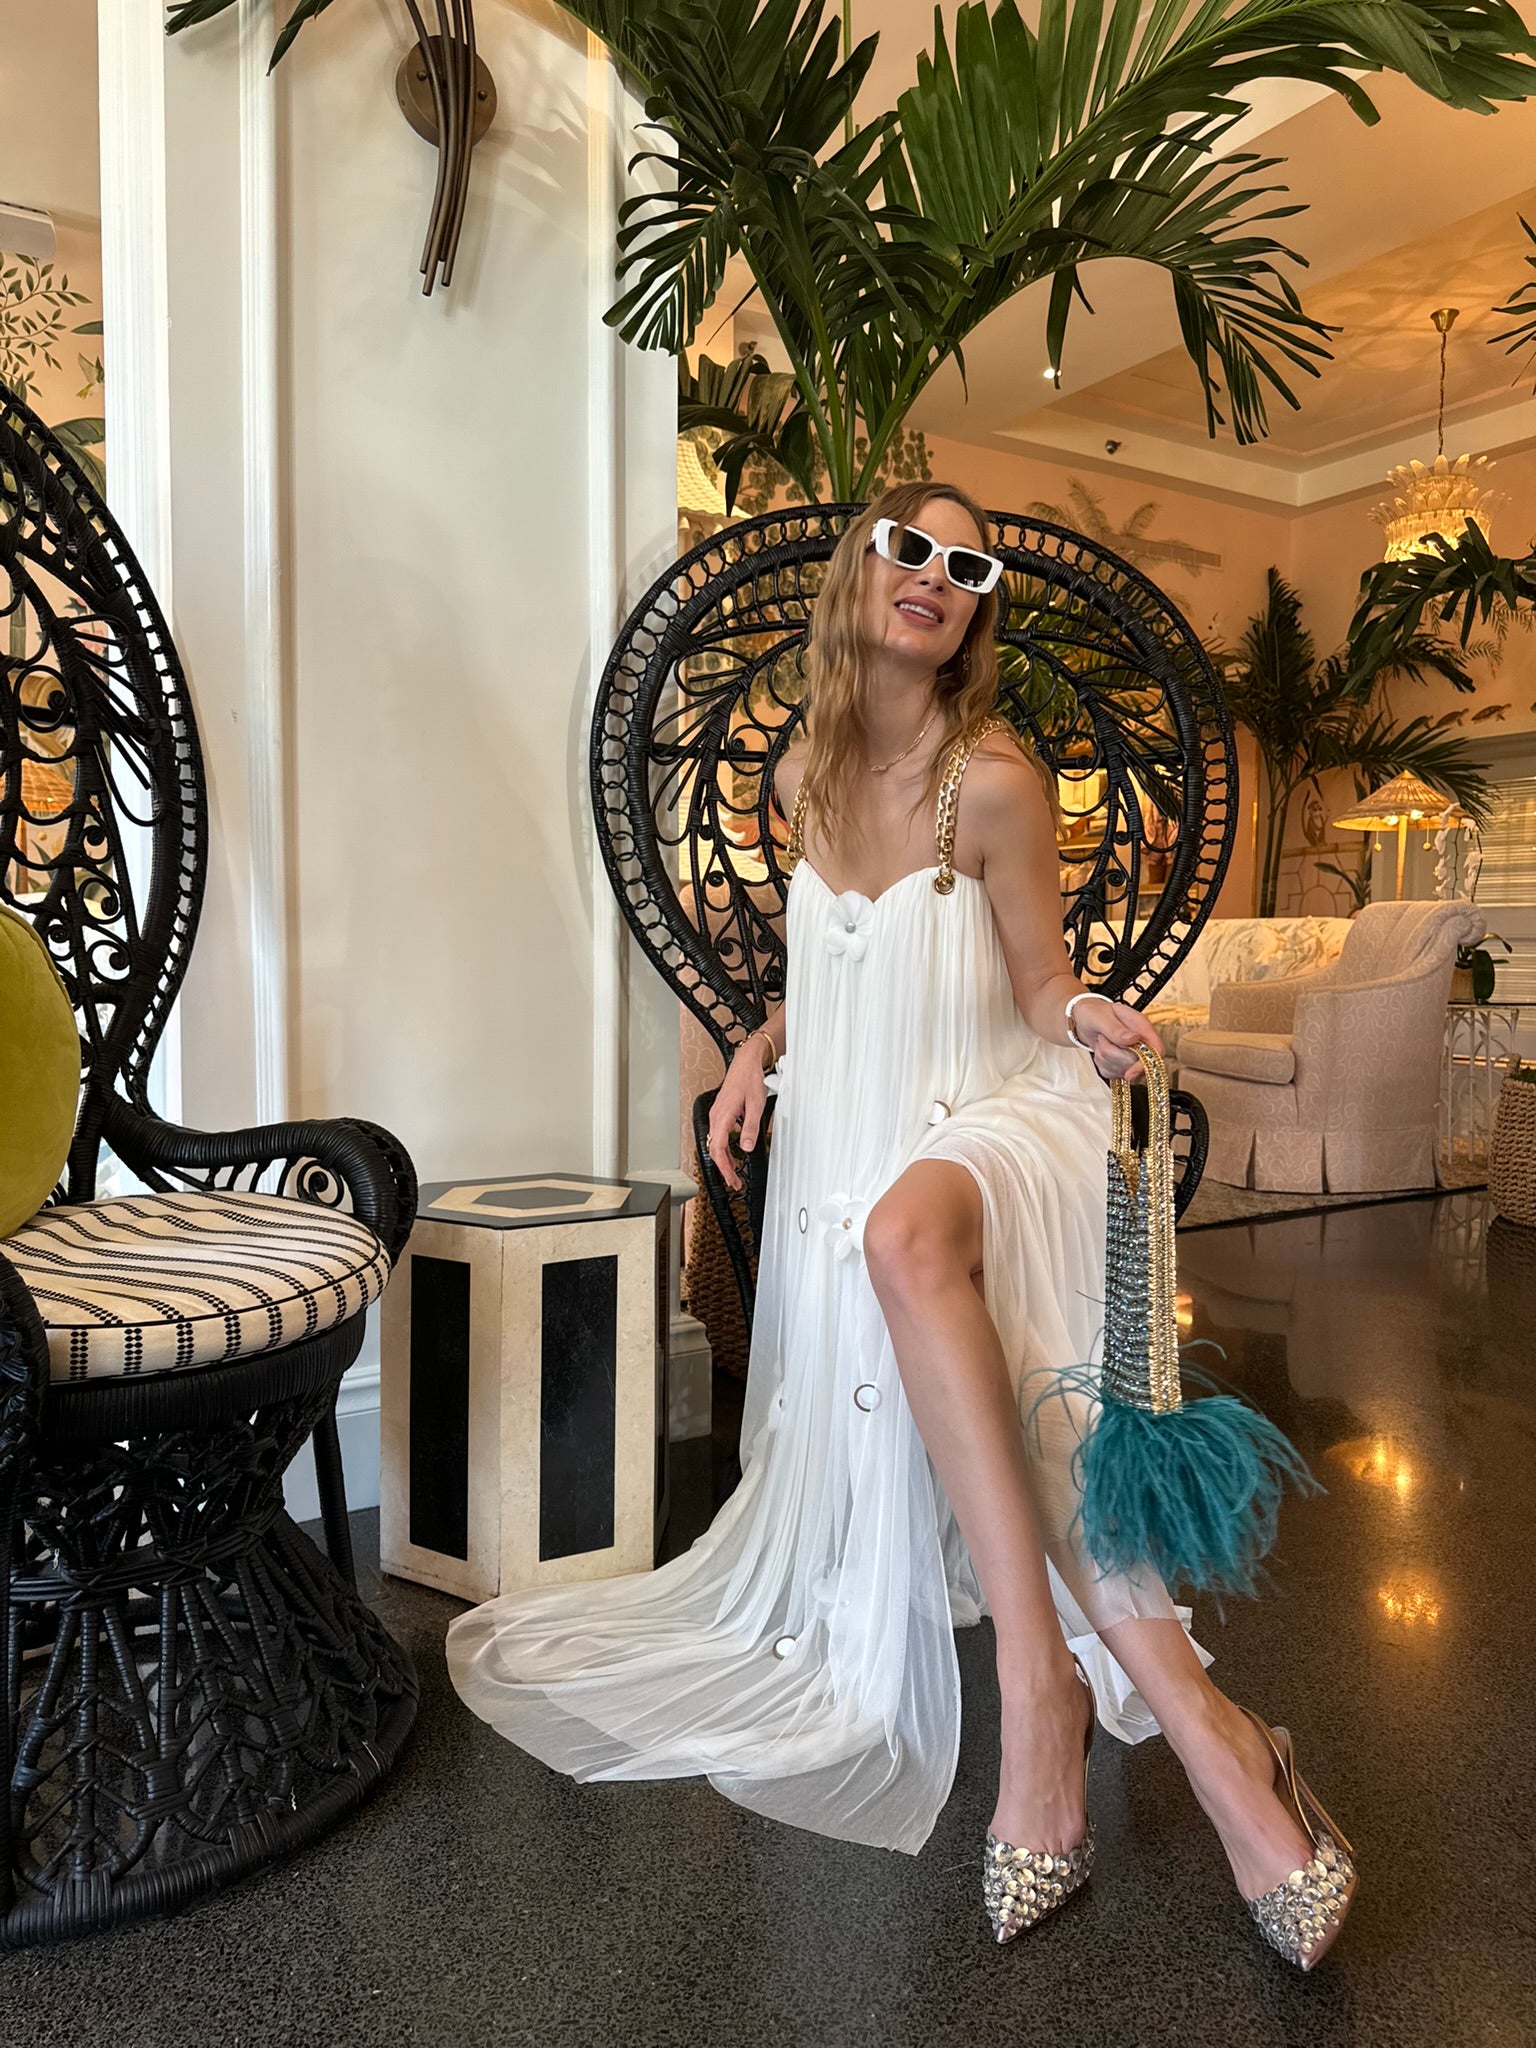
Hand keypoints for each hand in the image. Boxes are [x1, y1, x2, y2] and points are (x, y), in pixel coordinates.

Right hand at [706, 1040, 770, 1191]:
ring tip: (734, 1172)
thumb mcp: (755, 1105)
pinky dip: (723, 1148)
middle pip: (714, 1149)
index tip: (732, 1179)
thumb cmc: (749, 1080)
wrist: (745, 1063)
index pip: (718, 1149)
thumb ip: (750, 1127)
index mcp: (722, 1116)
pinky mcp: (720, 1113)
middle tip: (734, 1181)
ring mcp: (717, 1115)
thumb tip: (746, 1146)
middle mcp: (716, 1117)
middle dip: (724, 1168)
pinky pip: (718, 1135)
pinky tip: (732, 1154)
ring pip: (715, 1143)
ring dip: (724, 1159)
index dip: (724, 1167)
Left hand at [1071, 996, 1163, 1083]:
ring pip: (1122, 1070)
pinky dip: (1102, 1064)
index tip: (1129, 1073)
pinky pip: (1112, 1074)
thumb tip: (1134, 1038)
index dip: (1145, 1065)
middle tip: (1103, 1038)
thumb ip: (1117, 1029)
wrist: (1085, 1019)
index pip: (1156, 1051)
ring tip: (1101, 1041)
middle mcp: (1141, 1042)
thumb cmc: (1095, 1012)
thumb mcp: (1102, 1016)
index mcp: (1142, 1027)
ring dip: (1105, 1058)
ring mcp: (1132, 1056)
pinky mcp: (1121, 1065)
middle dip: (1113, 1055)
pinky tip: (1101, 1050)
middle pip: (1135, 1064)